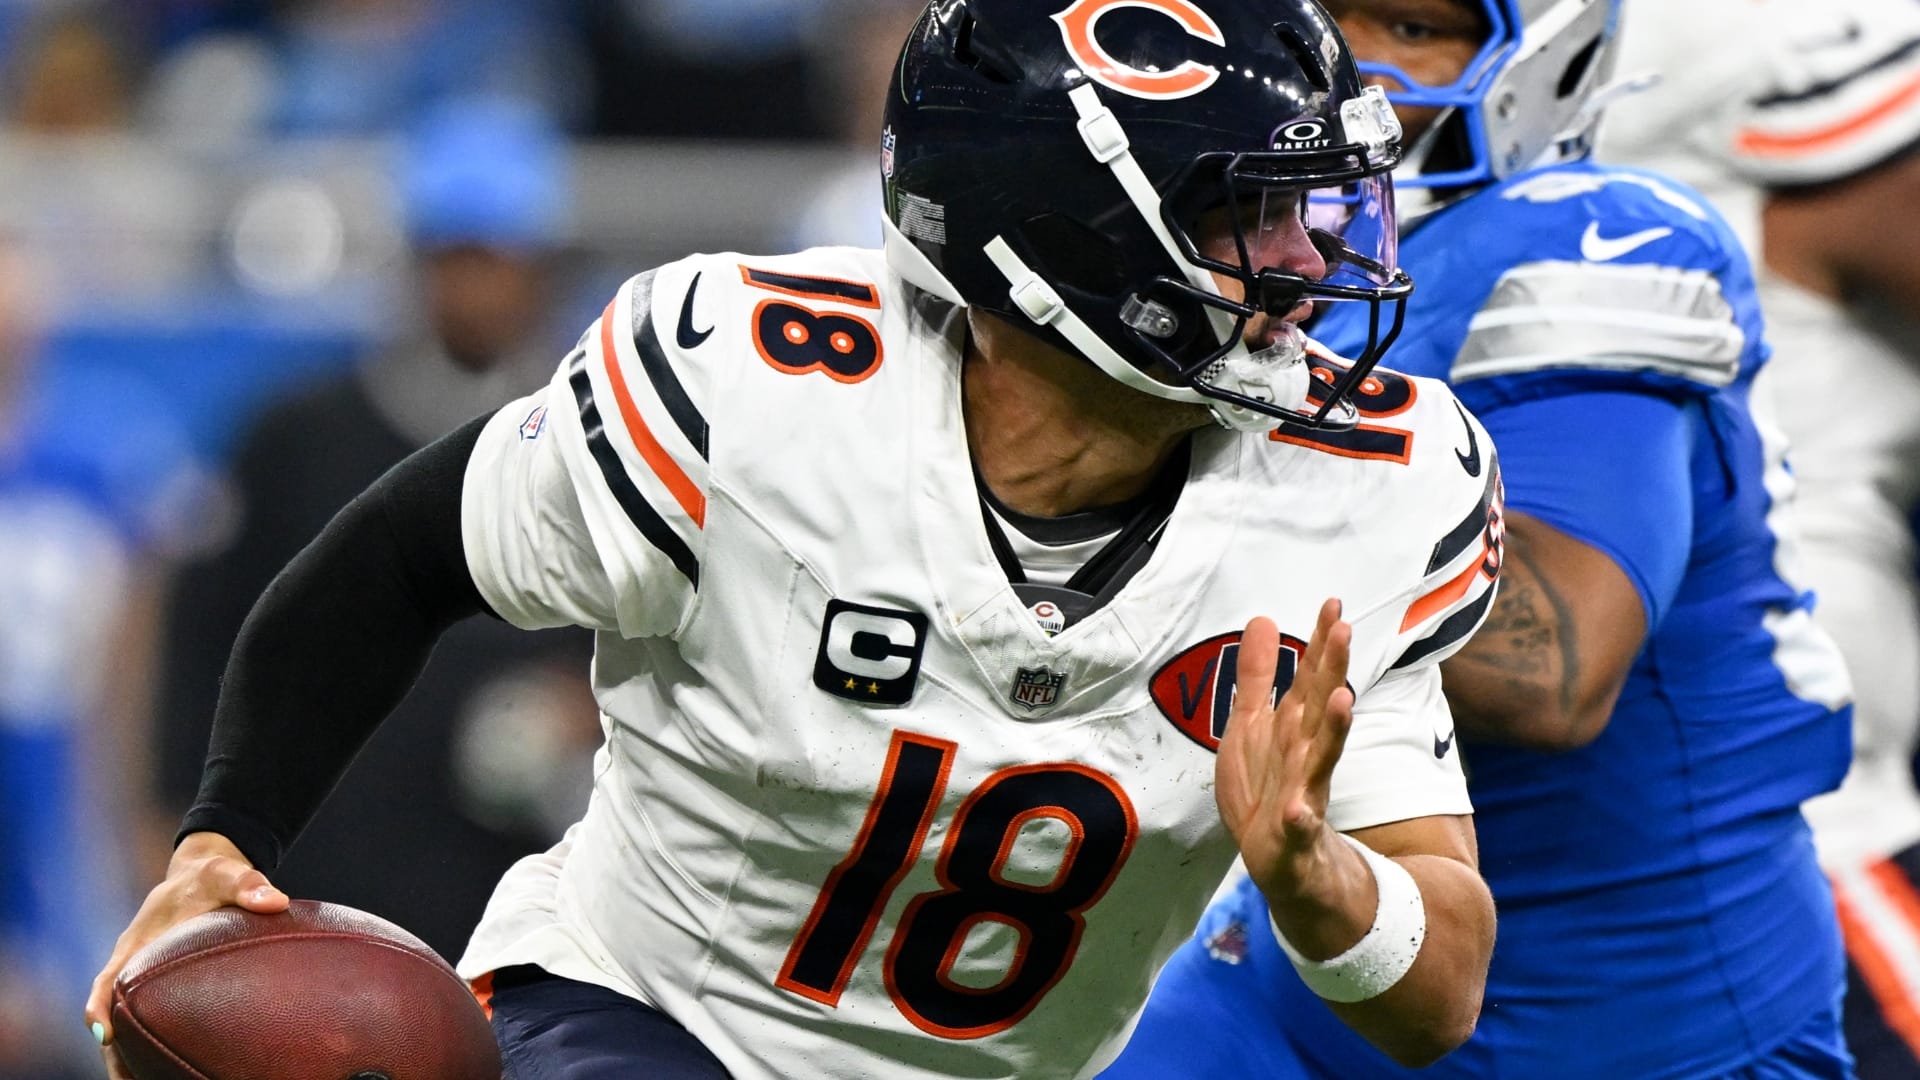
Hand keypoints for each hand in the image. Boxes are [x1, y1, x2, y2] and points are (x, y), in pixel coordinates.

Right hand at [84, 832, 288, 1077]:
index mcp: (136, 945)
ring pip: (133, 1025)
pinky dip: (159, 1045)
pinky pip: (157, 1020)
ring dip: (134, 1056)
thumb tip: (276, 902)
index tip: (103, 1033)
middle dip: (116, 1051)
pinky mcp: (167, 991)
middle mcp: (135, 969)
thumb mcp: (226, 874)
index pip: (107, 982)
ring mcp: (148, 981)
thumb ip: (247, 884)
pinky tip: (181, 1069)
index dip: (100, 1008)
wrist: (205, 875)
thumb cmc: (211, 877)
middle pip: (115, 1016)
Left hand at [1215, 599, 1355, 902]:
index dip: (1322, 642)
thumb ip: (1258, 676)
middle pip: (1320, 707)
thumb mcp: (1254, 726)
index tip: (1334, 602)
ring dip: (1333, 729)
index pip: (1312, 678)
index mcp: (1295, 728)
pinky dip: (1299, 818)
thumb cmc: (1269, 790)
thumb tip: (1263, 619)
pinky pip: (1298, 826)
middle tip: (1345, 629)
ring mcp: (1303, 793)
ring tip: (1343, 699)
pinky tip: (1298, 810)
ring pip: (1321, 758)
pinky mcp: (1293, 835)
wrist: (1288, 865)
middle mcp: (1305, 754)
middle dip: (1332, 669)